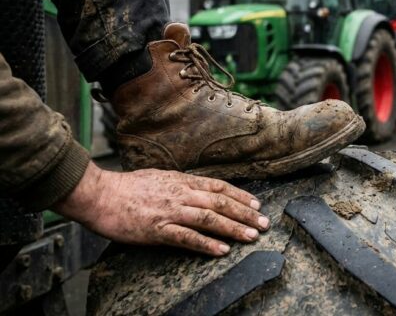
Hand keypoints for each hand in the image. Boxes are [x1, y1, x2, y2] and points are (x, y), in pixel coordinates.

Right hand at [53, 161, 269, 255]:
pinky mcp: (157, 230)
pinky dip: (206, 244)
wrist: (99, 195)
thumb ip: (181, 183)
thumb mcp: (159, 177)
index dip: (240, 196)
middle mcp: (180, 194)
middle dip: (245, 214)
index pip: (219, 187)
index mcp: (181, 181)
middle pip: (220, 203)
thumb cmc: (126, 188)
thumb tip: (199, 188)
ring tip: (251, 236)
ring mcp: (170, 212)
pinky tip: (221, 250)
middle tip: (264, 223)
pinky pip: (187, 237)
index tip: (256, 203)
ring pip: (209, 219)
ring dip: (233, 228)